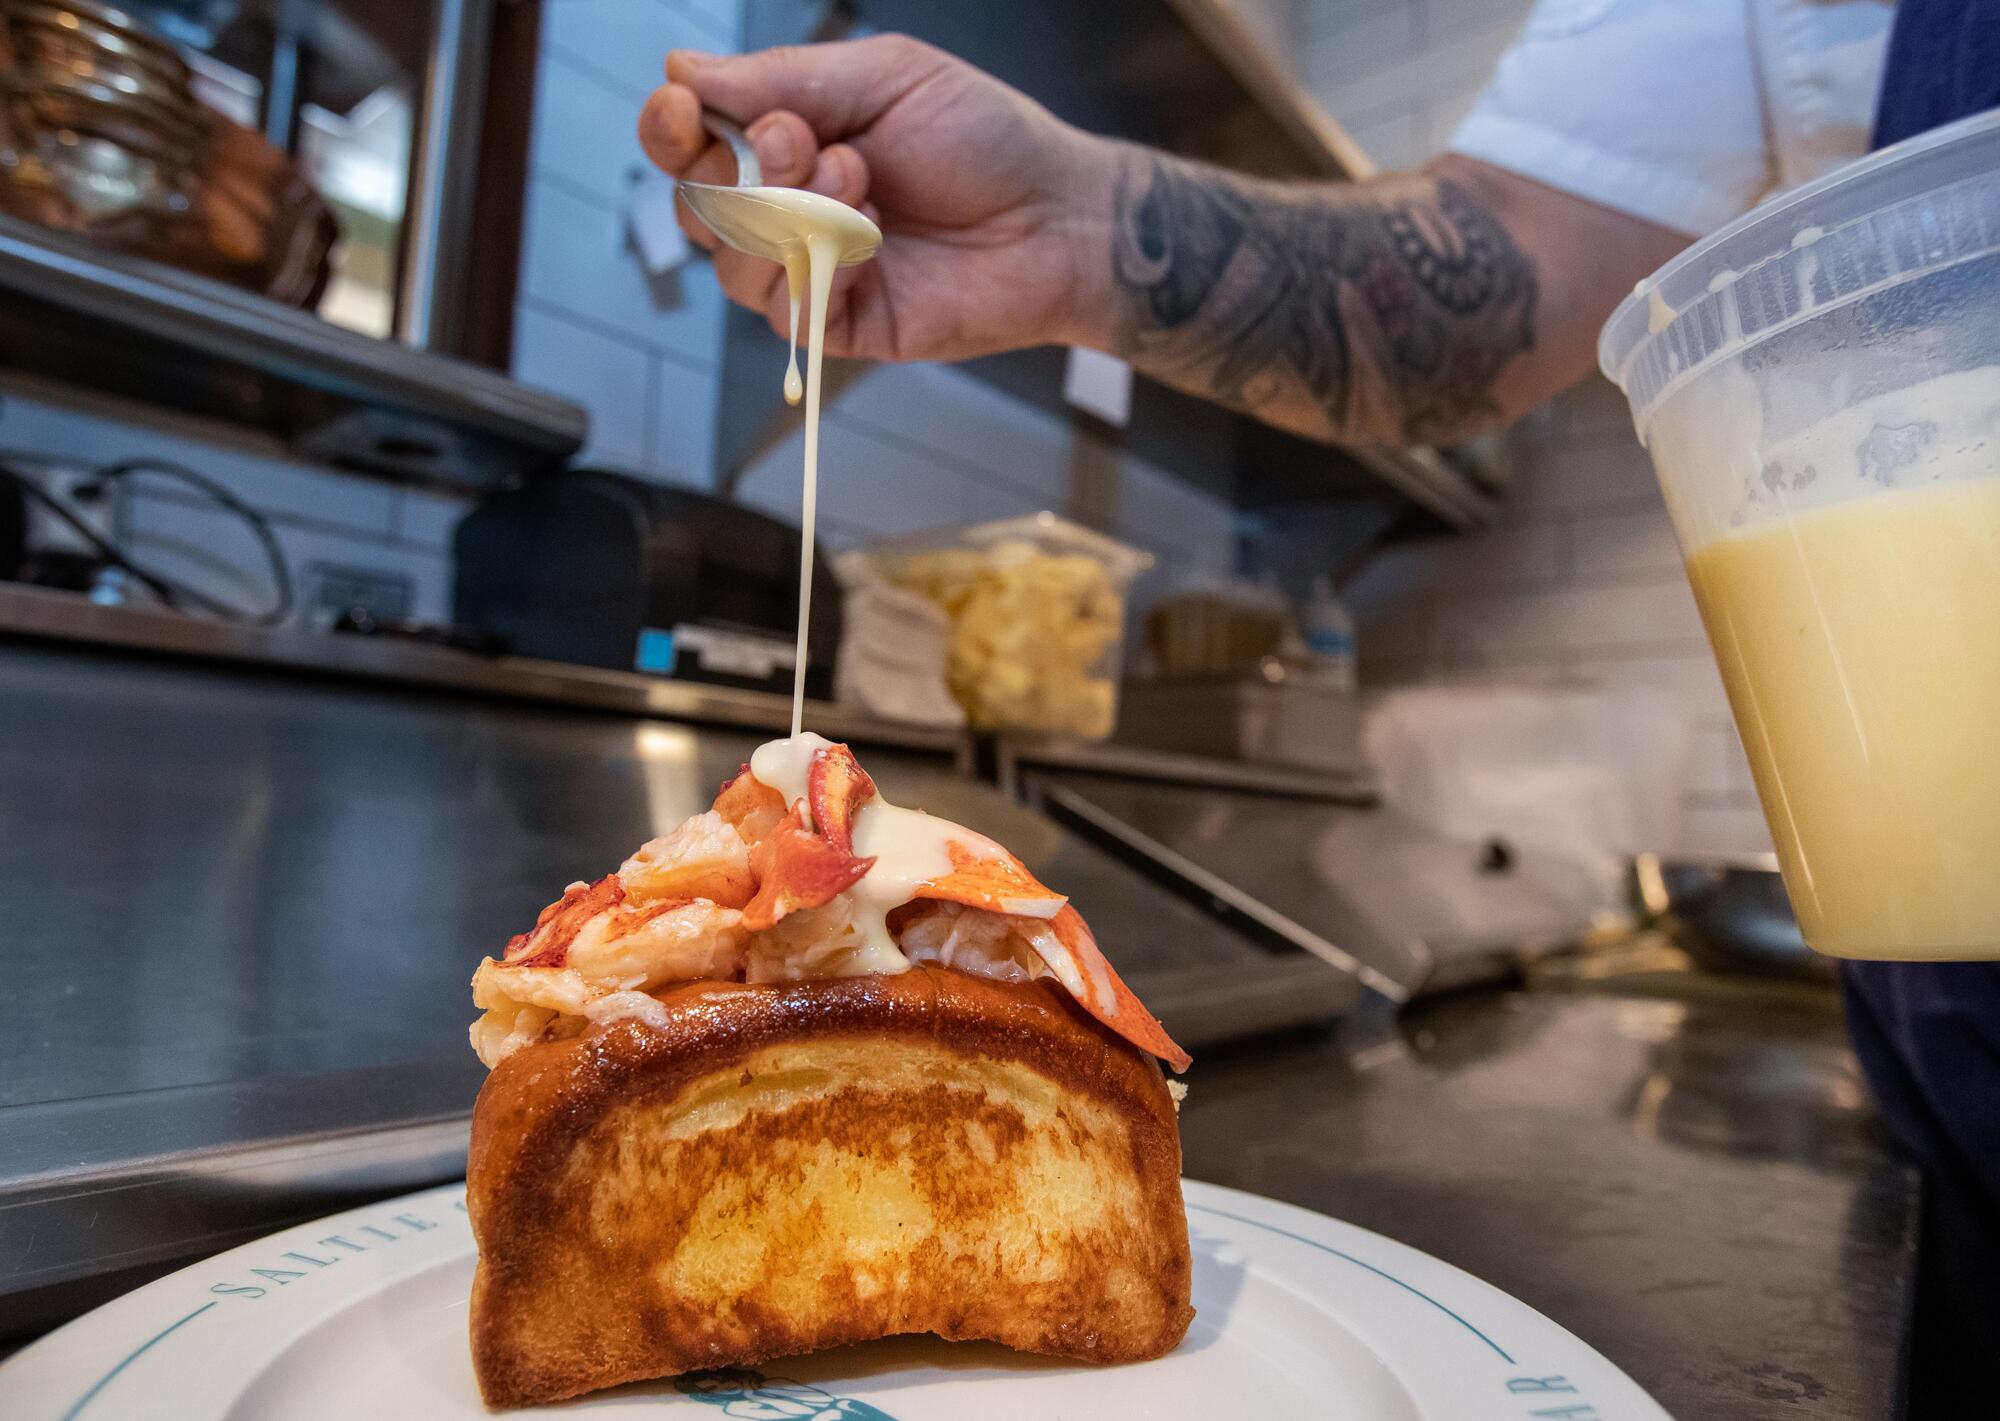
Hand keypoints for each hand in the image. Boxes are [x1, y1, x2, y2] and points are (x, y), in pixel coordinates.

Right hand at [638, 35, 1116, 362]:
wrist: (1058, 215)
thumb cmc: (985, 139)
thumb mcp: (884, 78)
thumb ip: (783, 77)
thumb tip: (684, 72)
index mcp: (784, 141)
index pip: (689, 144)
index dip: (669, 129)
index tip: (682, 109)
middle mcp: (784, 211)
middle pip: (694, 207)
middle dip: (738, 168)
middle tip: (802, 139)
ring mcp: (808, 273)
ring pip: (732, 262)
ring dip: (789, 212)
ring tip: (860, 180)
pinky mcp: (841, 326)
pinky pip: (790, 309)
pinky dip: (825, 266)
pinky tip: (876, 237)